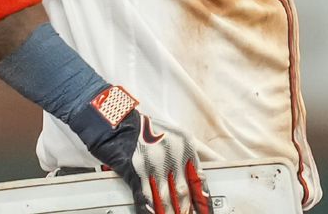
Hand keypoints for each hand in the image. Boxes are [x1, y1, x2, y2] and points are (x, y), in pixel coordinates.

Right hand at [68, 85, 212, 213]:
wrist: (118, 122)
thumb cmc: (147, 129)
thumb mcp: (176, 136)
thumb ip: (193, 153)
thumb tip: (210, 168)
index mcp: (185, 144)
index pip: (199, 178)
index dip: (202, 198)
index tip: (205, 209)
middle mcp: (172, 152)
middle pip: (183, 191)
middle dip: (186, 209)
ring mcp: (153, 162)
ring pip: (165, 197)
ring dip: (170, 212)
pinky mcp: (136, 171)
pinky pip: (145, 196)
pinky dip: (150, 209)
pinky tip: (155, 213)